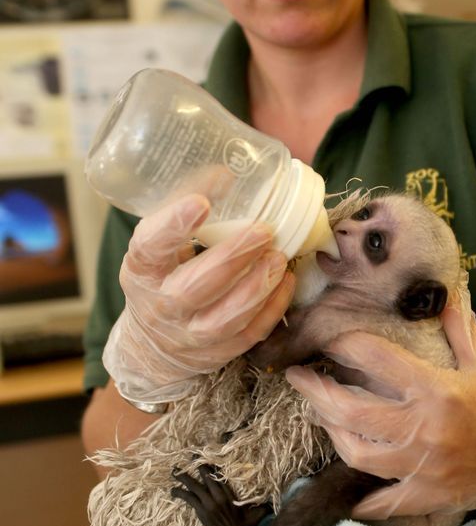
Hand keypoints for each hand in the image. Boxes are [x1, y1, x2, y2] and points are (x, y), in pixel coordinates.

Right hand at [103, 193, 294, 403]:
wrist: (152, 345)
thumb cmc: (162, 277)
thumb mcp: (159, 246)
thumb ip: (186, 214)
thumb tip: (227, 172)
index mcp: (141, 271)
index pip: (149, 248)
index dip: (172, 225)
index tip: (201, 203)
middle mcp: (160, 306)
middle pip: (193, 287)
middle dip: (232, 257)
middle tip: (263, 230)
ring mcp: (188, 335)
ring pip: (224, 318)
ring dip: (256, 286)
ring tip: (279, 257)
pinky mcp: (216, 353)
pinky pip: (247, 335)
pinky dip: (270, 309)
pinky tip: (285, 281)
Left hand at [285, 289, 475, 519]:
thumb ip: (456, 325)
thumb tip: (444, 289)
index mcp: (438, 388)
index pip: (376, 359)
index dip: (344, 345)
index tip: (326, 336)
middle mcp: (427, 428)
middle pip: (352, 411)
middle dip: (315, 391)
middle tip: (297, 376)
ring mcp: (426, 467)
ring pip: (358, 454)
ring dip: (331, 433)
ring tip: (318, 415)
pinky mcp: (431, 496)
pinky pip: (385, 502)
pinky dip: (362, 498)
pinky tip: (343, 487)